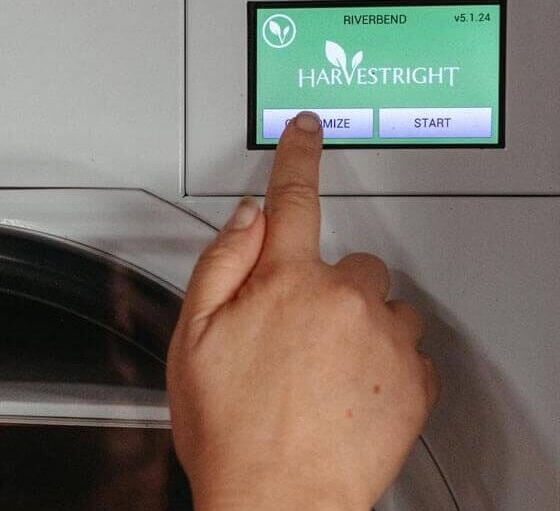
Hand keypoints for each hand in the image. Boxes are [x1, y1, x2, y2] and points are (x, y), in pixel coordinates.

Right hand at [167, 112, 439, 509]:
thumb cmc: (230, 430)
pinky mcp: (414, 380)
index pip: (293, 199)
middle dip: (324, 286)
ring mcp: (385, 339)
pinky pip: (407, 348)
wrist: (278, 500)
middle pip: (347, 261)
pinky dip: (384, 360)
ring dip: (358, 322)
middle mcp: (343, 300)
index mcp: (284, 281)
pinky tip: (346, 390)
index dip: (298, 158)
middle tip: (290, 334)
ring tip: (319, 370)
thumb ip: (220, 263)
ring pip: (382, 304)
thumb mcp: (192, 337)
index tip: (308, 132)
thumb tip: (246, 218)